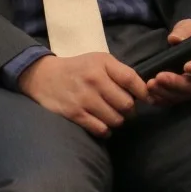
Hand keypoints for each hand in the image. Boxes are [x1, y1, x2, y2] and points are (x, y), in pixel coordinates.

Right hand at [18, 50, 149, 136]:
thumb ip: (120, 73)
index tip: (147, 100)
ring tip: (110, 115)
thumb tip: (145, 93)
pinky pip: (101, 129)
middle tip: (122, 109)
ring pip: (116, 119)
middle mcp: (94, 79)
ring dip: (117, 120)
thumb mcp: (99, 61)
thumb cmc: (78, 69)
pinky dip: (105, 130)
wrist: (44, 77)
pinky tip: (101, 124)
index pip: (132, 80)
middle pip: (127, 104)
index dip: (144, 93)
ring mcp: (84, 98)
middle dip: (129, 110)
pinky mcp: (75, 113)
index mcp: (103, 63)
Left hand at [146, 19, 190, 106]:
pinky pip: (174, 100)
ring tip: (151, 85)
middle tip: (159, 77)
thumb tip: (175, 38)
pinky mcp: (186, 95)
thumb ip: (185, 31)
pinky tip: (150, 96)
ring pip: (183, 95)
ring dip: (166, 92)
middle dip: (176, 83)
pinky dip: (162, 99)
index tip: (186, 66)